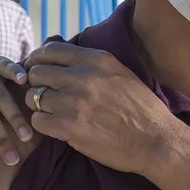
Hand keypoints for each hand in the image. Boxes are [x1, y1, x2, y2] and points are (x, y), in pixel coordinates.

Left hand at [24, 43, 172, 175]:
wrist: (155, 139)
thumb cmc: (140, 108)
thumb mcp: (119, 73)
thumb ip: (92, 64)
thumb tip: (62, 60)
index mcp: (96, 60)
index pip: (51, 50)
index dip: (37, 59)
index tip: (35, 68)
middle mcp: (82, 76)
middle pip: (37, 73)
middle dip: (36, 84)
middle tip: (44, 95)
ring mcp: (73, 101)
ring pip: (34, 97)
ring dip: (39, 106)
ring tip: (52, 113)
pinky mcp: (69, 126)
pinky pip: (38, 121)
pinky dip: (43, 125)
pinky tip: (56, 128)